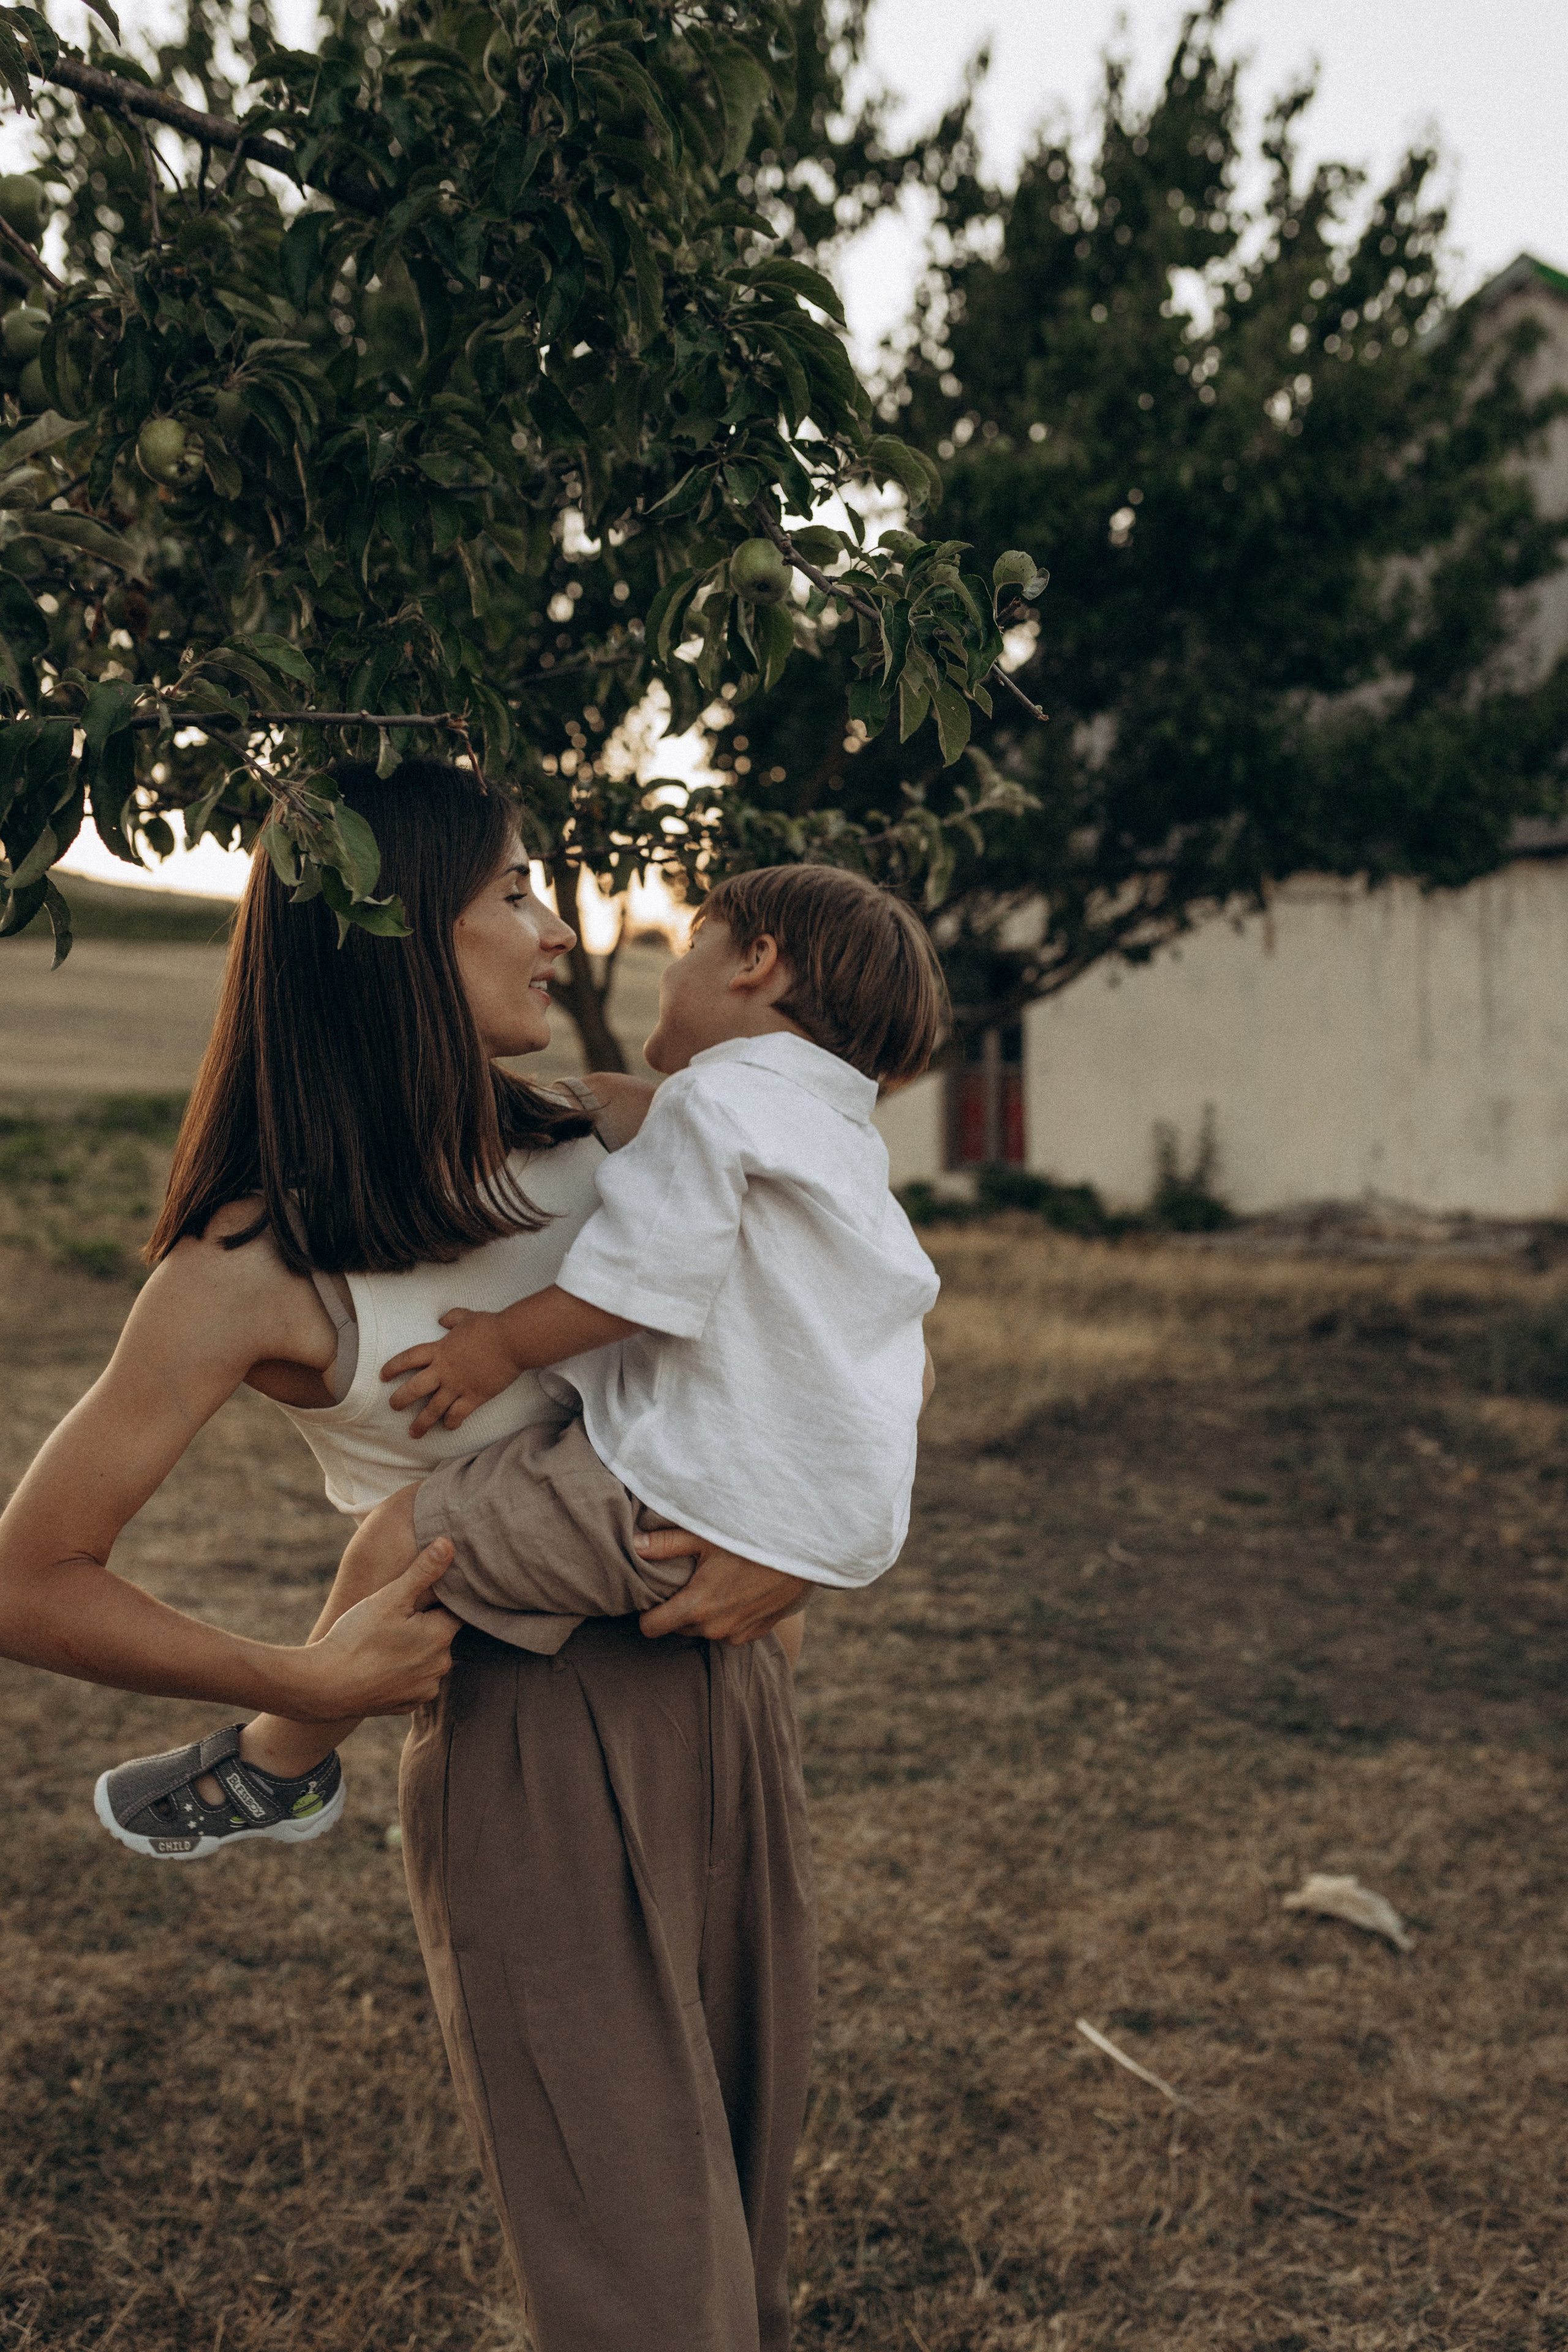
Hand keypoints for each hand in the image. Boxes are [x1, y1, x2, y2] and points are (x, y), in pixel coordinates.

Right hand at [293, 1539, 460, 1716]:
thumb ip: (423, 1571)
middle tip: (398, 1613)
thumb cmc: (357, 1638)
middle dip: (426, 1623)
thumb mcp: (390, 1598)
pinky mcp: (407, 1705)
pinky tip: (380, 1662)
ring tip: (386, 1638)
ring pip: (427, 1658)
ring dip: (415, 1648)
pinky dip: (401, 1671)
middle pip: (442, 1634)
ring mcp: (424, 1689)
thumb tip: (450, 1544)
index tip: (425, 1591)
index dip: (442, 1598)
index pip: (456, 1609)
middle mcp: (441, 1666)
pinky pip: (412, 1680)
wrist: (324, 1687)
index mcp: (442, 1636)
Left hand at [382, 1308, 519, 1436]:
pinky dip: (451, 1423)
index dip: (393, 1367)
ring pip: (433, 1409)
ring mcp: (458, 1386)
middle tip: (393, 1407)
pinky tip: (448, 1426)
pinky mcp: (474, 1397)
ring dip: (421, 1423)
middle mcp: (444, 1370)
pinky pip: (458, 1415)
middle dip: (400, 1400)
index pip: (408, 1359)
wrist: (512, 1340)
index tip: (383, 1375)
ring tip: (413, 1433)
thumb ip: (452, 1318)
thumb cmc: (490, 1326)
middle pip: (414, 1389)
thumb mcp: (467, 1316)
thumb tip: (442, 1319)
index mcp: (439, 1350)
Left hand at [634, 1527, 809, 1646]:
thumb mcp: (706, 1536)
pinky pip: (728, 1632)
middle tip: (685, 1582)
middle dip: (676, 1610)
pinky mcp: (755, 1633)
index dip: (647, 1613)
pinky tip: (734, 1592)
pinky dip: (726, 1617)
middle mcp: (714, 1627)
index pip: (651, 1628)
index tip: (653, 1596)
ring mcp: (736, 1633)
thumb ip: (666, 1544)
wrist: (802, 1552)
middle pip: (677, 1628)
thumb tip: (633, 1546)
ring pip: (703, 1631)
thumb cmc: (751, 1539)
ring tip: (712, 1584)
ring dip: (702, 1614)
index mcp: (696, 1606)